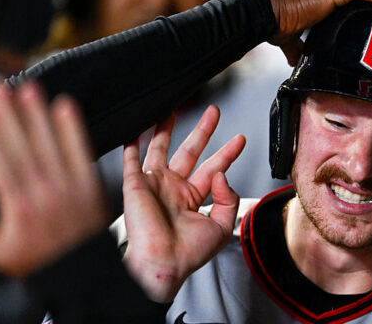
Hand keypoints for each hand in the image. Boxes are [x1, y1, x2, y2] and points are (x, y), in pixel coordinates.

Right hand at [0, 82, 108, 277]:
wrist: (82, 269)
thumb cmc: (40, 260)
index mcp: (18, 207)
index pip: (1, 162)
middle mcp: (43, 192)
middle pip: (22, 145)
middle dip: (10, 113)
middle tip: (0, 86)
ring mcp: (69, 185)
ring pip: (50, 142)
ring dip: (38, 113)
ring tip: (28, 87)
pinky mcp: (90, 183)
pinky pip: (81, 150)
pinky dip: (73, 127)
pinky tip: (65, 105)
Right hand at [122, 106, 243, 302]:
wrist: (163, 263)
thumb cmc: (188, 253)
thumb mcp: (221, 226)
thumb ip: (228, 198)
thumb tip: (223, 173)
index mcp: (193, 198)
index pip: (214, 168)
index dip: (227, 153)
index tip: (240, 139)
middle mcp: (174, 188)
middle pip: (191, 151)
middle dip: (203, 130)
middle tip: (214, 112)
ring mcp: (154, 184)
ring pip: (161, 149)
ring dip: (165, 128)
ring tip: (172, 108)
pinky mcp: (135, 185)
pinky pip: (131, 160)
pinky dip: (131, 144)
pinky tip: (134, 129)